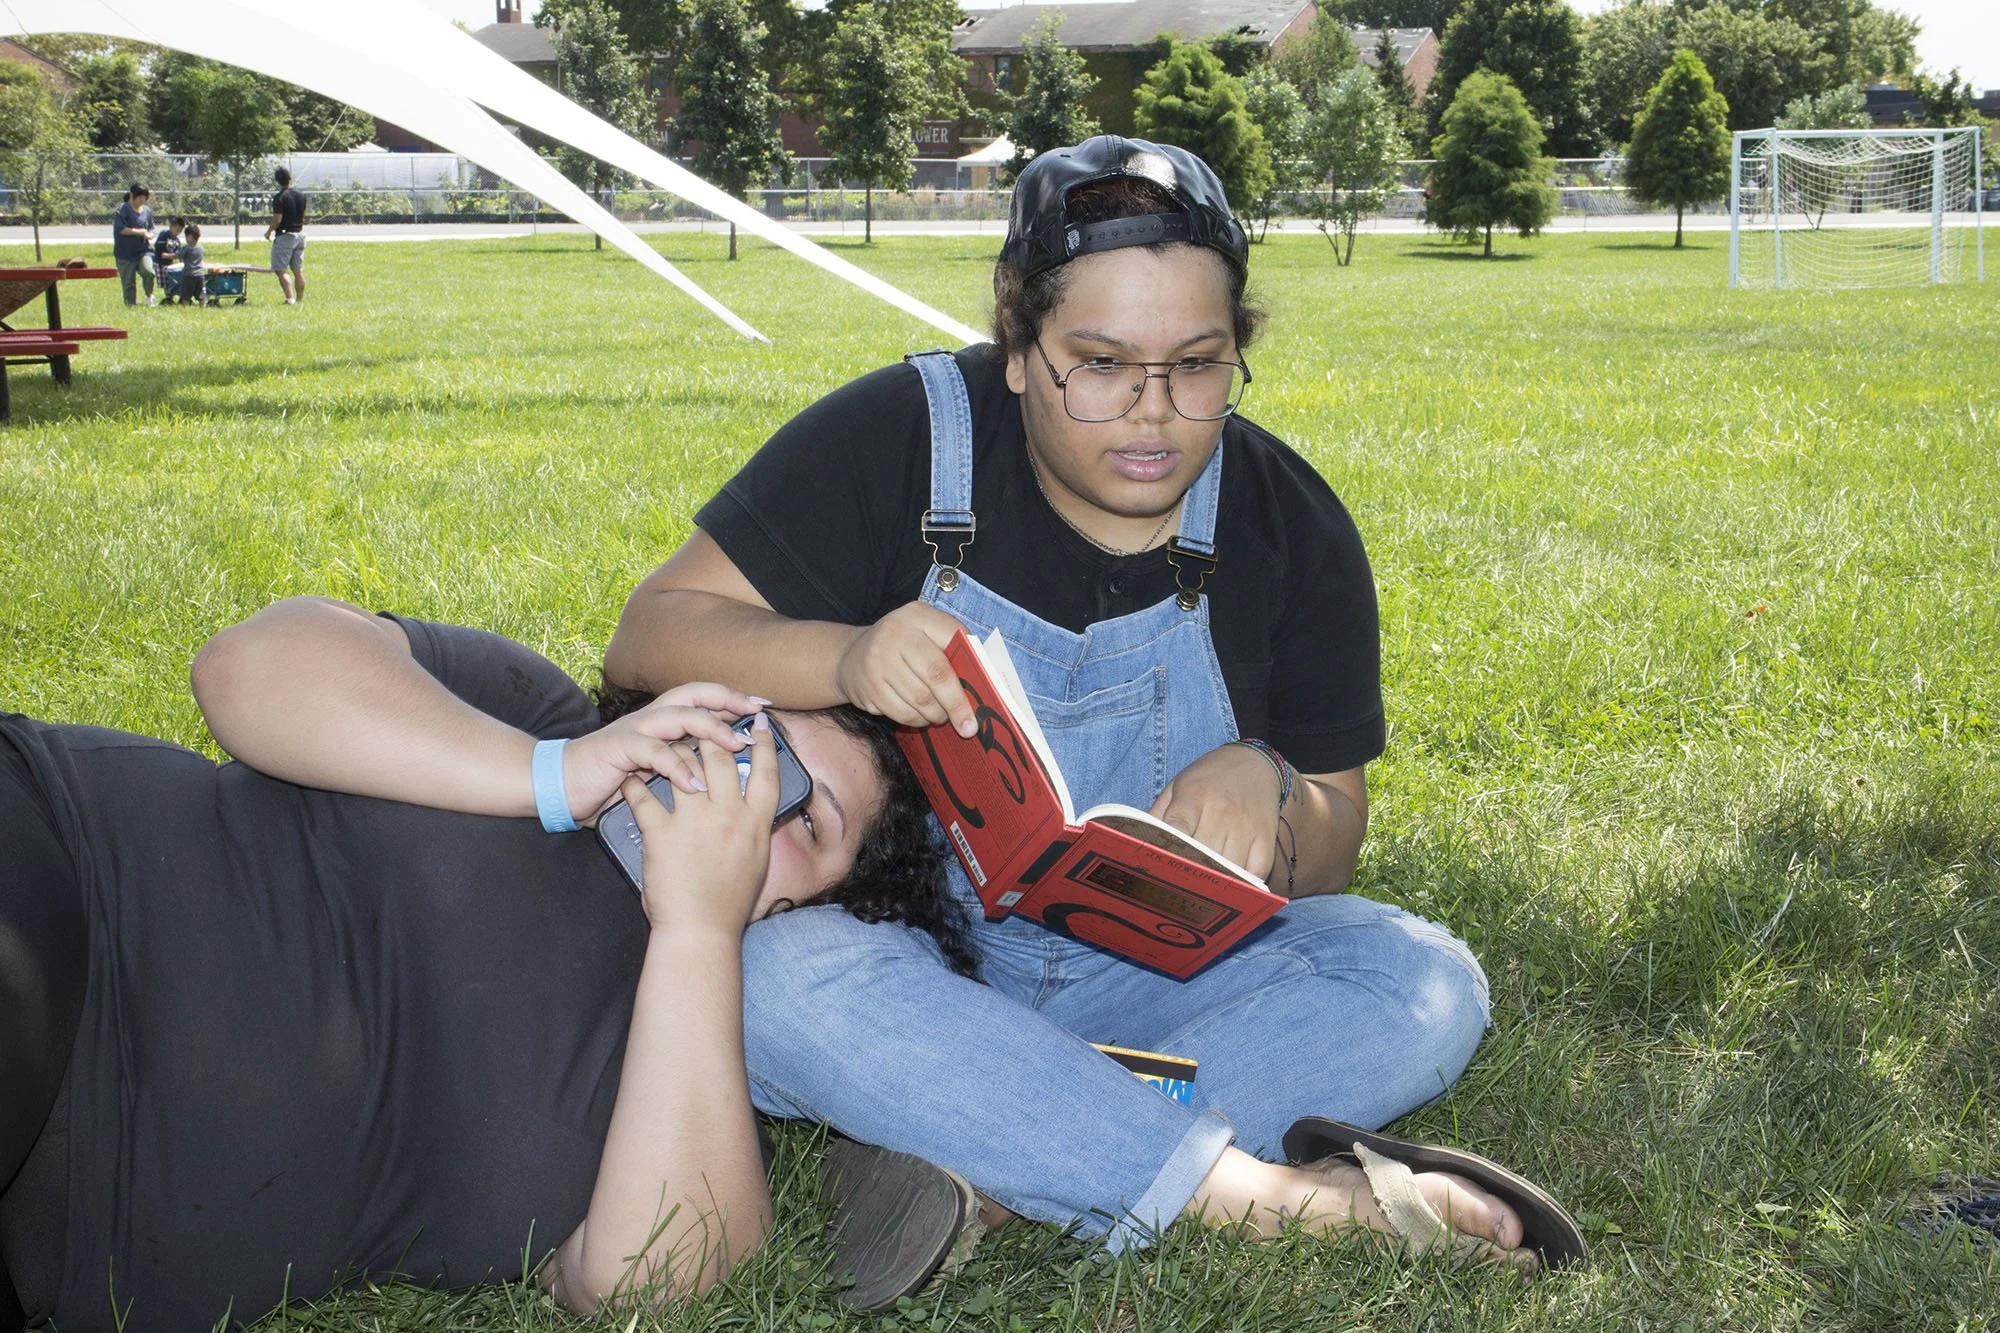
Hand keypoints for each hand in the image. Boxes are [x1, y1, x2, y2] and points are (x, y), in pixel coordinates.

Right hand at [562, 682, 764, 822]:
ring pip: (679, 716)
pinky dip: (677, 768)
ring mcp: (635, 730)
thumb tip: (727, 771)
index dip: (732, 697)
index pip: (703, 698)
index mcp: (662, 720)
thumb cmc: (612, 781)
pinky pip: (653, 752)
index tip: (763, 705)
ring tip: (736, 745)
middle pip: (694, 694)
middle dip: (728, 700)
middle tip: (755, 713)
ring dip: (711, 728)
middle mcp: (651, 718)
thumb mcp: (656, 771)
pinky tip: (695, 785)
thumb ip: (685, 764)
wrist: (562, 786)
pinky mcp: (619, 748)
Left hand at [622, 713, 778, 933]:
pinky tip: (630, 778)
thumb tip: (753, 803)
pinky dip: (634, 784)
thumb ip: (754, 827)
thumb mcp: (756, 860)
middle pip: (722, 756)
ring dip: (673, 750)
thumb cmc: (729, 902)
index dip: (765, 742)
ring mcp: (695, 822)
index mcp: (757, 823)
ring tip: (665, 745)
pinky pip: (643, 795)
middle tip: (703, 724)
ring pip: (684, 763)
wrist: (700, 932)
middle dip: (712, 734)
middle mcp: (729, 816)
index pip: (767, 771)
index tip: (760, 723)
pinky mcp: (662, 833)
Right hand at [833, 601, 975, 735]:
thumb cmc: (902, 647)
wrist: (850, 656)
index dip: (972, 666)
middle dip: (957, 704)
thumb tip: (985, 679)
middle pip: (937, 675)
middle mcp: (895, 633)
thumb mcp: (924, 634)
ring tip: (941, 716)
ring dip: (937, 714)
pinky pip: (903, 713)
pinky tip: (921, 716)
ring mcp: (878, 661)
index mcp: (917, 615)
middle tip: (969, 726)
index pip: (954, 640)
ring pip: (921, 700)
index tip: (986, 692)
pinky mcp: (869, 687)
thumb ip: (952, 649)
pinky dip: (918, 720)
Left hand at [1148, 743, 1282, 879]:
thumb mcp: (1177, 786)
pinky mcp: (1266, 836)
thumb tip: (1141, 845)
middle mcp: (1222, 810)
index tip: (1159, 868)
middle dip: (1189, 872)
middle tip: (1176, 888)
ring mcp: (1247, 825)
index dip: (1168, 850)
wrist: (1254, 762)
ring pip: (1229, 868)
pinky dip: (1244, 884)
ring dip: (1215, 882)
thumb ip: (1158, 814)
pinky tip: (1230, 885)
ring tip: (1201, 891)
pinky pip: (1256, 871)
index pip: (1178, 826)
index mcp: (1194, 795)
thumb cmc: (1208, 778)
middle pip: (1203, 854)